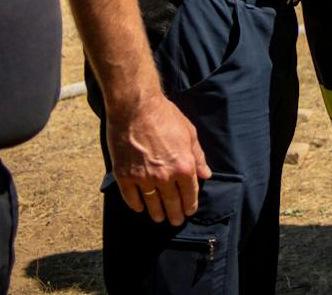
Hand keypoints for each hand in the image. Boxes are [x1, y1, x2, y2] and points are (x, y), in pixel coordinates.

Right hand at [106, 91, 212, 224]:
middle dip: (175, 214)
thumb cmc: (165, 117)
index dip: (190, 205)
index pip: (190, 194)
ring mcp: (143, 178)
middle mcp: (164, 176)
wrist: (135, 108)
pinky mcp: (124, 176)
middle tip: (175, 221)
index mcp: (184, 166)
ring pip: (151, 204)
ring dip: (156, 213)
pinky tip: (140, 207)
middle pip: (172, 203)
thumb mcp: (189, 133)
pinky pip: (131, 198)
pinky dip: (136, 205)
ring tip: (159, 218)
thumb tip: (206, 174)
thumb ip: (198, 156)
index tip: (190, 211)